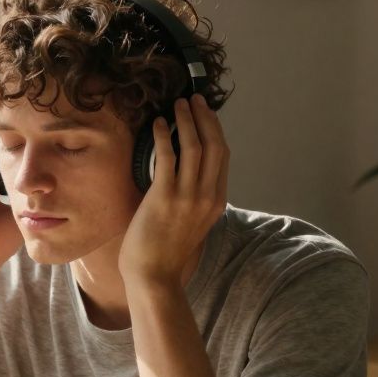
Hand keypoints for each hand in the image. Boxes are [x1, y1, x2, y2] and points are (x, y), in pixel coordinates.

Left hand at [119, 94, 229, 286]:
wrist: (154, 276)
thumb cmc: (167, 251)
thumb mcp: (193, 222)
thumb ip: (196, 198)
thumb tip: (186, 171)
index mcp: (217, 201)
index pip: (223, 156)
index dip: (215, 130)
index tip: (205, 113)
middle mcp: (207, 197)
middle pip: (214, 146)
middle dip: (205, 118)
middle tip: (193, 100)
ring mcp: (188, 197)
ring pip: (194, 147)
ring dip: (186, 121)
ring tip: (177, 105)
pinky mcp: (164, 198)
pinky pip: (167, 157)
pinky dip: (164, 136)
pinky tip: (159, 125)